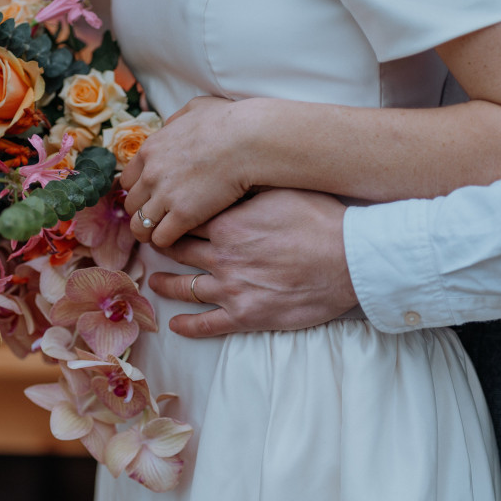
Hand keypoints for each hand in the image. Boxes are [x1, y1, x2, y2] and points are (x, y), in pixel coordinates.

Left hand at [120, 96, 258, 246]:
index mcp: (150, 150)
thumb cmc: (228, 121)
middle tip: (156, 219)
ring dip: (148, 232)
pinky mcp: (183, 215)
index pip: (127, 181)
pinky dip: (166, 241)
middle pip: (131, 204)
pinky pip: (161, 238)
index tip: (149, 198)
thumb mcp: (194, 109)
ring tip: (160, 236)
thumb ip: (176, 121)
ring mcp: (165, 196)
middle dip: (142, 213)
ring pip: (140, 226)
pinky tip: (177, 239)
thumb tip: (170, 126)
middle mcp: (151, 174)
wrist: (248, 139)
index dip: (138, 191)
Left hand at [147, 189, 357, 336]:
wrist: (349, 259)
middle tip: (152, 248)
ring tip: (154, 282)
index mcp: (226, 225)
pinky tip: (176, 325)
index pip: (186, 222)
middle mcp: (222, 257)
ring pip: (186, 288)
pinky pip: (208, 324)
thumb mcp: (280, 190)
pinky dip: (188, 326)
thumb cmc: (321, 219)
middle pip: (180, 252)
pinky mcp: (246, 316)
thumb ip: (249, 188)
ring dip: (166, 285)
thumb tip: (230, 174)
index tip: (162, 219)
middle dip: (164, 249)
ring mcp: (231, 289)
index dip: (172, 220)